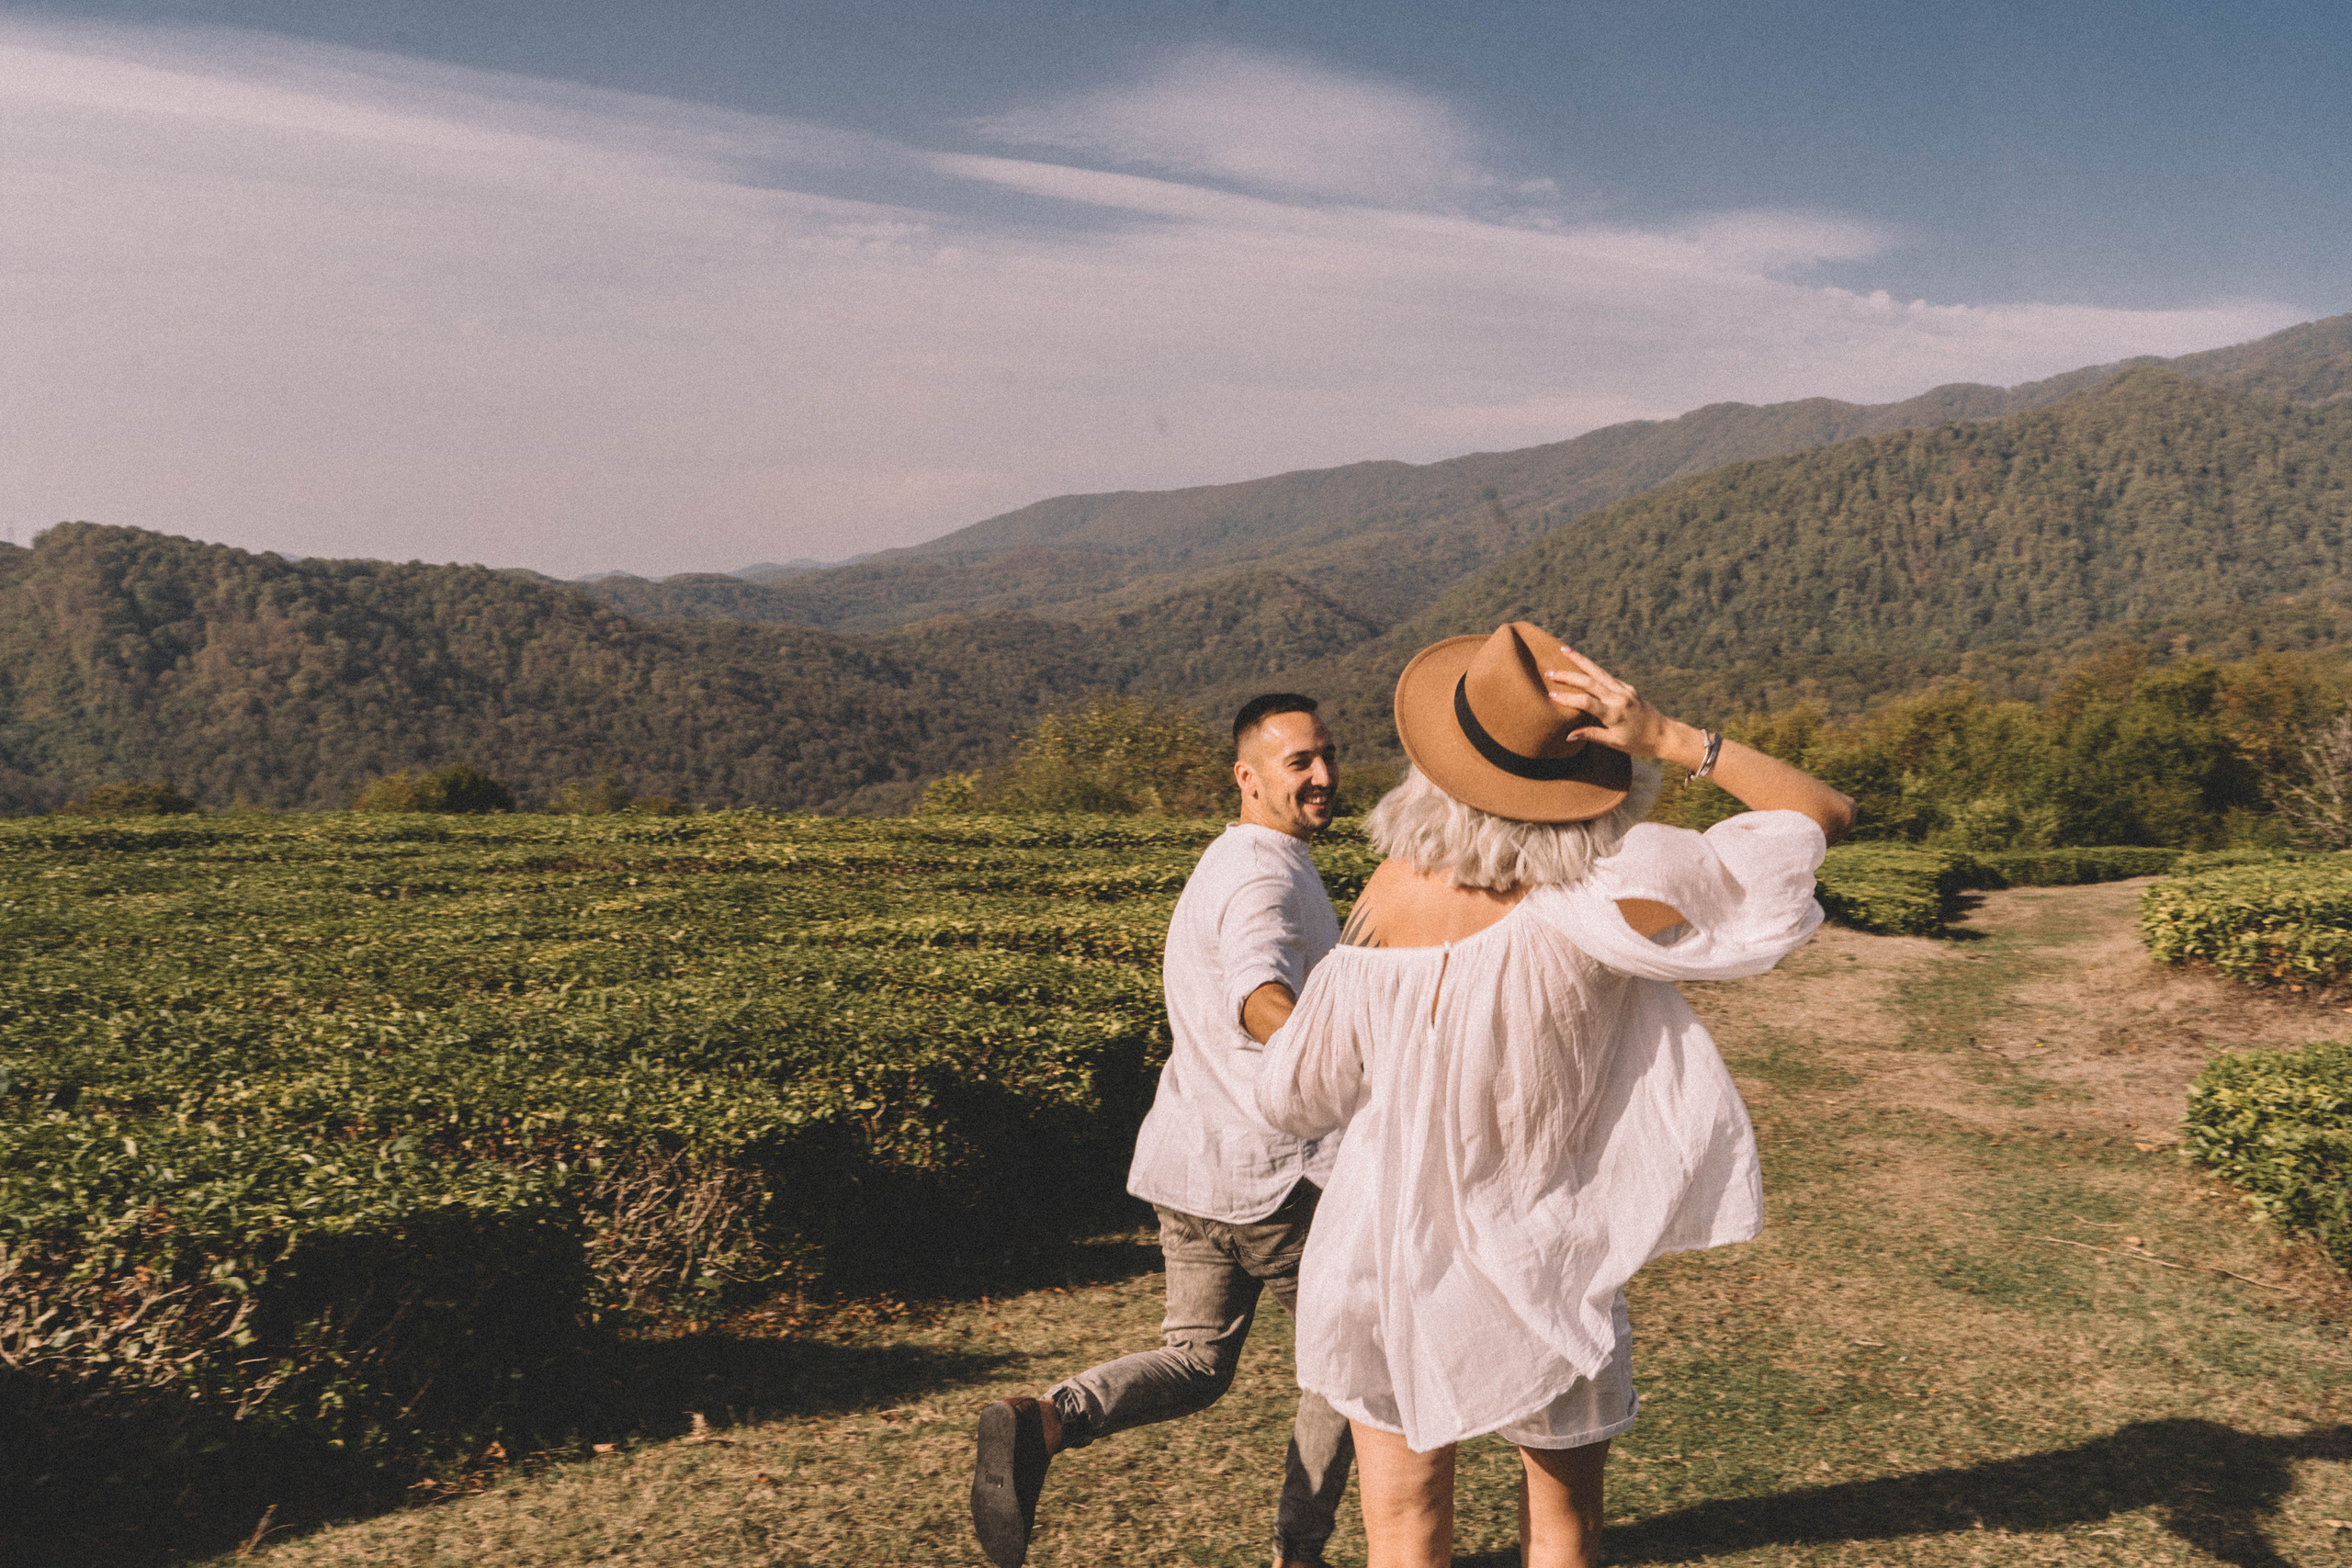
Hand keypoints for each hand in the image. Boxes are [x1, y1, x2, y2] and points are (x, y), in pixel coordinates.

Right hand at [1542, 646, 1700, 765]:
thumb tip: (1568, 735)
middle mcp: (1619, 697)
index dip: (1568, 698)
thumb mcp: (1614, 742)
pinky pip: (1607, 676)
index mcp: (1615, 714)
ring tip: (1564, 649)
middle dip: (1568, 675)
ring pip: (1598, 672)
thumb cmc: (1638, 743)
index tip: (1551, 695)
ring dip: (1580, 660)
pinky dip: (1592, 669)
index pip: (1586, 702)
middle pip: (1590, 681)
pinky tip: (1581, 664)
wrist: (1664, 735)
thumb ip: (1591, 735)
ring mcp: (1625, 690)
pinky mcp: (1628, 687)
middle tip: (1549, 671)